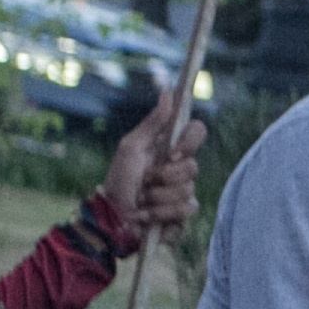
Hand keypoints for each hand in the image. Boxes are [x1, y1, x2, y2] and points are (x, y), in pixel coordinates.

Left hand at [100, 100, 206, 239]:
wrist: (111, 217)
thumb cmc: (118, 180)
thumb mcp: (131, 147)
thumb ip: (153, 122)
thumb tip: (168, 91)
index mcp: (171, 149)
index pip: (197, 132)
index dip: (190, 141)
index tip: (171, 153)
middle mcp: (181, 169)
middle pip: (193, 166)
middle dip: (164, 176)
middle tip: (145, 181)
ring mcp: (183, 192)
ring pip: (187, 190)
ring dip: (158, 197)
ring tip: (141, 201)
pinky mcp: (183, 215)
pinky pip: (186, 210)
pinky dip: (161, 213)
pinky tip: (147, 216)